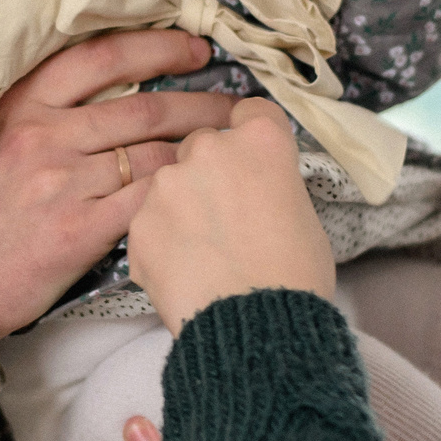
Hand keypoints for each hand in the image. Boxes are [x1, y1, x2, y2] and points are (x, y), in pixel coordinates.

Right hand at [0, 31, 240, 340]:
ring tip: (229, 150)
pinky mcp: (80, 228)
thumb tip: (115, 88)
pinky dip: (180, 191)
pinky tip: (202, 191)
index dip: (156, 47)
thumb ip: (46, 113)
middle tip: (233, 103)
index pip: (101, 58)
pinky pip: (147, 199)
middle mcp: (42, 136)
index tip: (193, 47)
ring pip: (154, 153)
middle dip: (199, 102)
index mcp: (22, 107)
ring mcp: (62, 182)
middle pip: (143, 107)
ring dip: (201, 150)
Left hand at [127, 99, 332, 334]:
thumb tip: (257, 192)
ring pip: (168, 183)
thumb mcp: (303, 215)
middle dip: (208, 170)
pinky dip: (160, 241)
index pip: (249, 111)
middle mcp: (208, 149)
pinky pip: (148, 223)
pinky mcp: (138, 224)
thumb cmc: (295, 276)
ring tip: (201, 250)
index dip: (250, 135)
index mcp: (260, 141)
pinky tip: (182, 271)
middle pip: (201, 143)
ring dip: (179, 205)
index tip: (249, 157)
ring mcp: (166, 185)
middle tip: (224, 213)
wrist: (256, 329)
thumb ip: (272, 186)